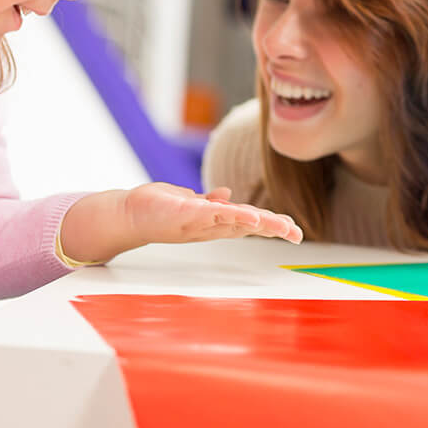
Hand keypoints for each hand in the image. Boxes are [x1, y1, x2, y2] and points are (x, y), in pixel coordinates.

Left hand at [124, 183, 302, 245]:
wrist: (131, 214)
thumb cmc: (160, 210)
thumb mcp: (190, 203)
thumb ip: (209, 201)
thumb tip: (227, 194)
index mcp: (215, 220)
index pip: (249, 221)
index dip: (272, 225)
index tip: (295, 230)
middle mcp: (211, 224)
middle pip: (249, 225)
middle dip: (274, 228)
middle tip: (297, 234)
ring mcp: (200, 219)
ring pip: (236, 221)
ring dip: (259, 223)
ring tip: (280, 225)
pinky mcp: (187, 212)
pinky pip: (213, 214)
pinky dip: (232, 215)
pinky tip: (248, 216)